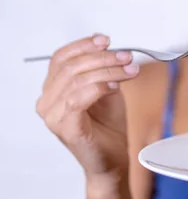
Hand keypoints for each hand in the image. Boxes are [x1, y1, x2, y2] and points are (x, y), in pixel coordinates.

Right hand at [35, 34, 139, 184]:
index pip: (61, 58)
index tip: (106, 40)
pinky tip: (114, 86)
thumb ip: (102, 69)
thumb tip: (106, 45)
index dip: (83, 45)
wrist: (113, 158)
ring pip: (77, 81)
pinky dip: (99, 88)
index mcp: (53, 89)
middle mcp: (47, 102)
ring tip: (129, 70)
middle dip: (103, 58)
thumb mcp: (107, 88)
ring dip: (107, 71)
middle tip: (126, 57)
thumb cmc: (108, 126)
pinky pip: (78, 100)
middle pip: (71, 67)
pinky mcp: (66, 129)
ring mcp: (53, 117)